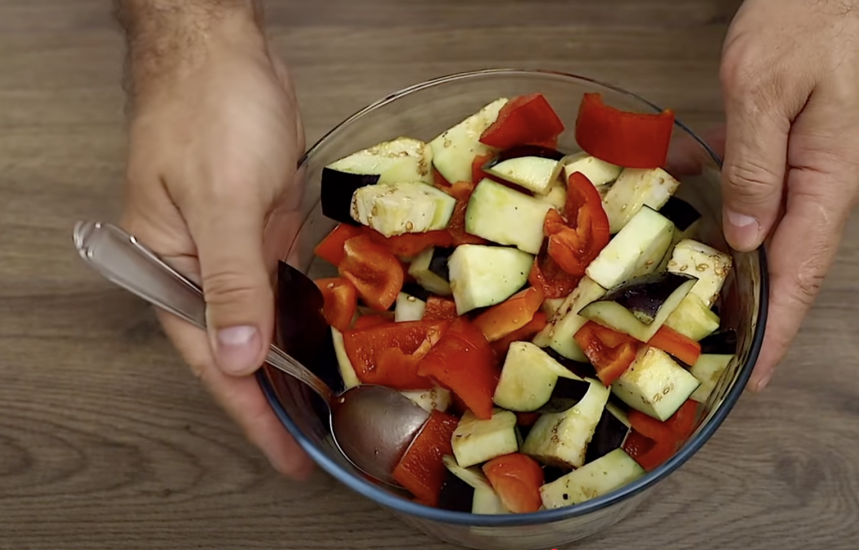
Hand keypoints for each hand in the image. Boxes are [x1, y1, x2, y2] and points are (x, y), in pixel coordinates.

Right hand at [116, 2, 311, 477]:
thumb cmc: (209, 111)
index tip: (290, 454)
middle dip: (276, 398)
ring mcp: (231, 249)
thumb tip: (236, 359)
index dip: (253, 412)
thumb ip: (231, 282)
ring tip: (332, 404)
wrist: (223, 48)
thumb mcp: (222, 200)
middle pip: (237, 350)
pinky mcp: (260, 227)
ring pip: (262, 322)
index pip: (212, 362)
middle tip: (322, 440)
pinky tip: (331, 341)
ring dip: (292, 361)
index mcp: (168, 270)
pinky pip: (282, 286)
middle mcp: (197, 269)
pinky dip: (303, 315)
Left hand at [718, 0, 858, 389]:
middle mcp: (834, 176)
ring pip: (777, 225)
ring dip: (741, 262)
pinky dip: (735, 203)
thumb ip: (753, 166)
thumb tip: (747, 237)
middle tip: (715, 350)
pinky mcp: (806, 139)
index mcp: (833, 174)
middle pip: (793, 259)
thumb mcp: (763, 88)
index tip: (757, 375)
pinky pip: (769, 185)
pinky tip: (693, 201)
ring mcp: (822, 158)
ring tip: (699, 298)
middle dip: (758, 310)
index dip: (779, 327)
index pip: (804, 271)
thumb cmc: (812, 14)